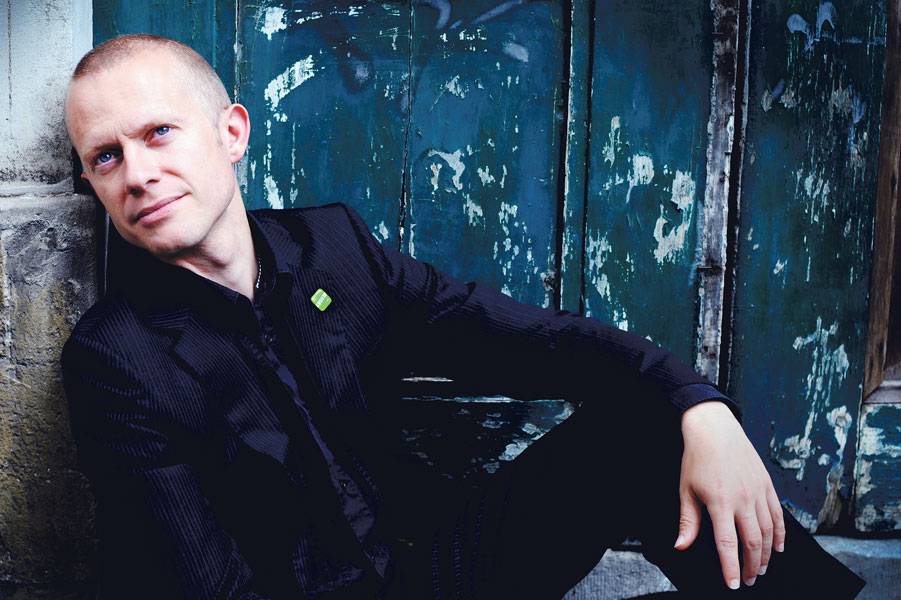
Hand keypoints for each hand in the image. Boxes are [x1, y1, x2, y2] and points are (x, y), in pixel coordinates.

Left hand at [674, 401, 786, 589]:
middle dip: (752, 566)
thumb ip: (687, 521)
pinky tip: (777, 547)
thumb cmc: (697, 458)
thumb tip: (681, 546)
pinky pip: (778, 515)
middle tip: (748, 580)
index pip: (728, 544)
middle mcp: (743, 499)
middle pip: (753, 542)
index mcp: (720, 502)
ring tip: (761, 569)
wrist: (714, 429)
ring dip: (767, 554)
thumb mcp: (686, 490)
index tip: (734, 584)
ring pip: (769, 531)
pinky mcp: (767, 485)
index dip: (731, 568)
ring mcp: (758, 492)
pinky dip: (780, 534)